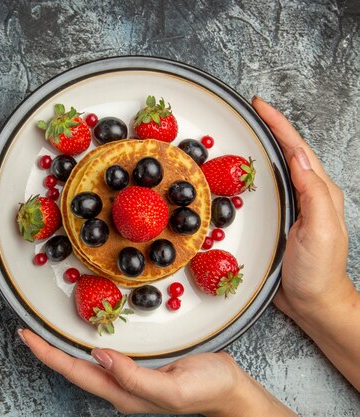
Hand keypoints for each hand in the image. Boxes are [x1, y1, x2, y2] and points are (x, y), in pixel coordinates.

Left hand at [18, 329, 295, 415]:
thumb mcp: (173, 388)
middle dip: (48, 351)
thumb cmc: (207, 389)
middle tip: (27, 330)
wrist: (230, 390)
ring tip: (44, 331)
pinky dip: (85, 343)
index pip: (76, 372)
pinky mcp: (138, 365)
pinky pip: (104, 355)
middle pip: (74, 368)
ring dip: (63, 347)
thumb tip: (99, 356)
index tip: (27, 336)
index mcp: (124, 394)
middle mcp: (120, 387)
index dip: (49, 355)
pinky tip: (83, 335)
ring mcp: (128, 377)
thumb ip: (134, 377)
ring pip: (86, 362)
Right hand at [251, 97, 352, 317]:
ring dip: (258, 149)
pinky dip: (250, 177)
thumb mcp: (320, 229)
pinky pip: (262, 191)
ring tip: (240, 134)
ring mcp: (291, 208)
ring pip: (274, 170)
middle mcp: (305, 195)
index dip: (279, 124)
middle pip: (286, 152)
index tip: (260, 106)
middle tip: (247, 113)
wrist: (313, 302)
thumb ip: (312, 192)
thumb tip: (296, 155)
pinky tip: (237, 177)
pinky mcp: (276, 221)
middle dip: (268, 129)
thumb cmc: (318, 270)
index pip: (297, 149)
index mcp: (318, 191)